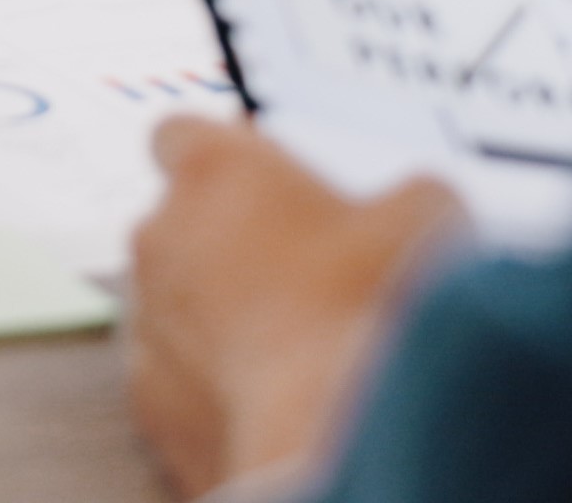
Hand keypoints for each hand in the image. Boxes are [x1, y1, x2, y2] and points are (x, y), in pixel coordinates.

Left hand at [126, 117, 463, 498]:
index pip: (183, 135)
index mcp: (211, 170)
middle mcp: (159, 235)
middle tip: (303, 271)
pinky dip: (214, 386)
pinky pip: (177, 380)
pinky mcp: (148, 403)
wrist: (336, 437)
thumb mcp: (425, 218)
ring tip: (297, 346)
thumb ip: (399, 195)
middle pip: (181, 224)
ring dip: (219, 317)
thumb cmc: (372, 312)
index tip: (266, 182)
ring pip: (175, 305)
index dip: (226, 159)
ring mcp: (146, 322)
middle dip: (231, 243)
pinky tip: (274, 399)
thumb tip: (411, 204)